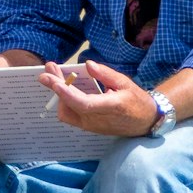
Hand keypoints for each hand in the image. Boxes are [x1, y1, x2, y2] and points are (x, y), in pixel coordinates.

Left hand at [38, 60, 157, 136]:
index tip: (54, 81)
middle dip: (56, 86)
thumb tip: (88, 64)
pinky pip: (70, 115)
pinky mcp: (87, 127)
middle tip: (48, 69)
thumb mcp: (126, 83)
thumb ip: (106, 74)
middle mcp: (97, 120)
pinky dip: (64, 101)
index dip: (67, 93)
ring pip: (66, 112)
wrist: (144, 123)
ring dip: (58, 94)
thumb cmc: (137, 101)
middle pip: (69, 105)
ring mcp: (90, 126)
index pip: (83, 103)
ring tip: (55, 76)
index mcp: (110, 107)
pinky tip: (64, 88)